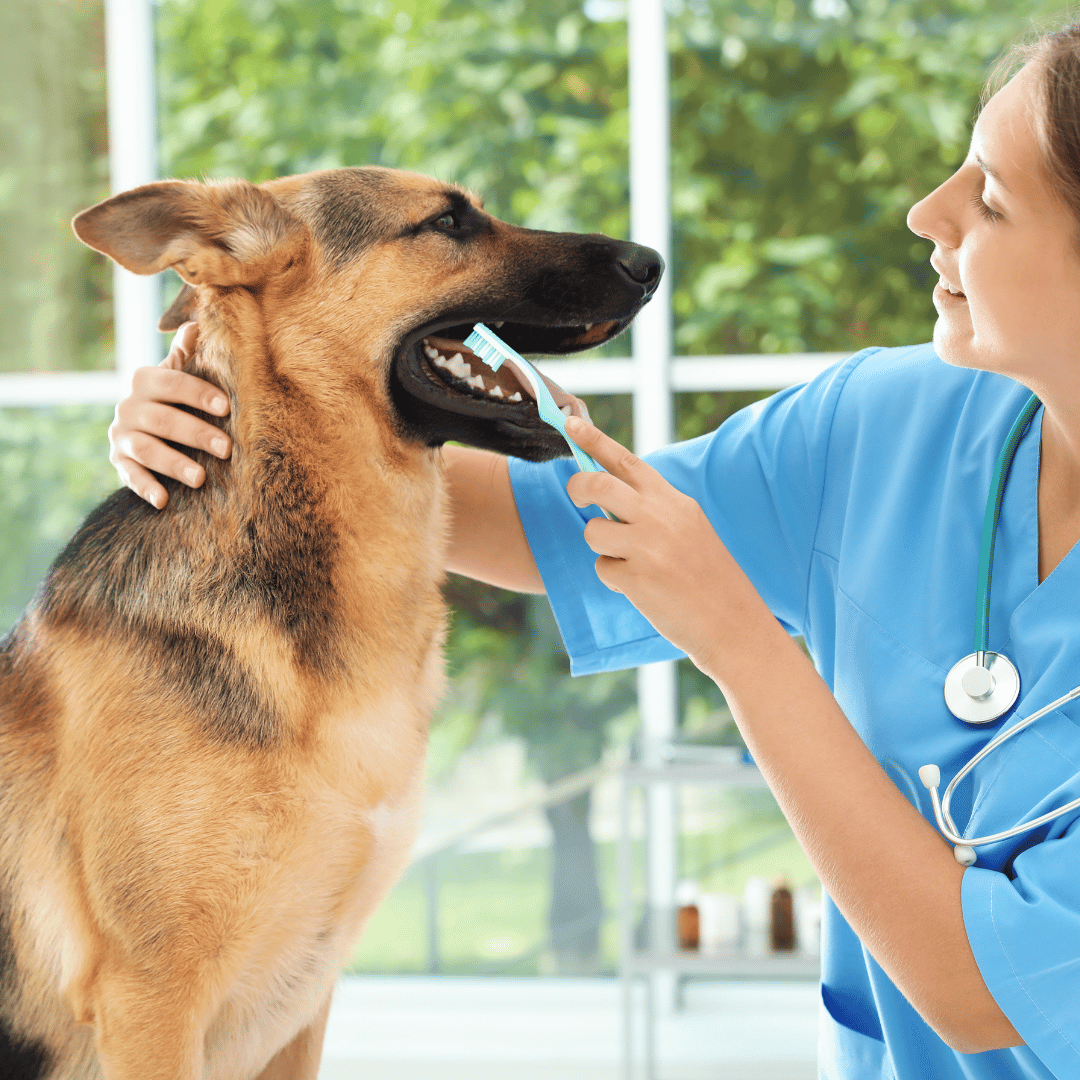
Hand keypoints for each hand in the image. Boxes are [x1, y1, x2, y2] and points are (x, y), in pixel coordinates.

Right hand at [108, 322, 231, 508]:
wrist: (143, 426)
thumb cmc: (175, 398)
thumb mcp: (179, 373)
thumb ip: (189, 352)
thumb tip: (200, 320)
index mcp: (146, 380)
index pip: (172, 383)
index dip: (198, 393)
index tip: (226, 406)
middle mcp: (129, 406)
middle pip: (163, 420)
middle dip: (196, 434)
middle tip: (227, 449)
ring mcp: (121, 435)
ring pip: (147, 449)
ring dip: (174, 464)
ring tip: (201, 478)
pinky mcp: (119, 461)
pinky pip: (129, 475)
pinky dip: (145, 487)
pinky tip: (163, 500)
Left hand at [563, 415, 760, 671]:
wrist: (734, 623)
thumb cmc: (708, 577)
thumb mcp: (689, 528)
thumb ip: (653, 509)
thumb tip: (608, 494)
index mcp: (674, 501)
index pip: (627, 461)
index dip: (594, 441)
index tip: (569, 422)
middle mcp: (661, 517)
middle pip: (598, 485)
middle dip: (577, 487)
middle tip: (576, 497)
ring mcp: (649, 547)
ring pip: (594, 531)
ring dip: (602, 548)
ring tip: (632, 563)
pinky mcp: (638, 578)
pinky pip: (603, 568)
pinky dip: (615, 579)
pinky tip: (643, 588)